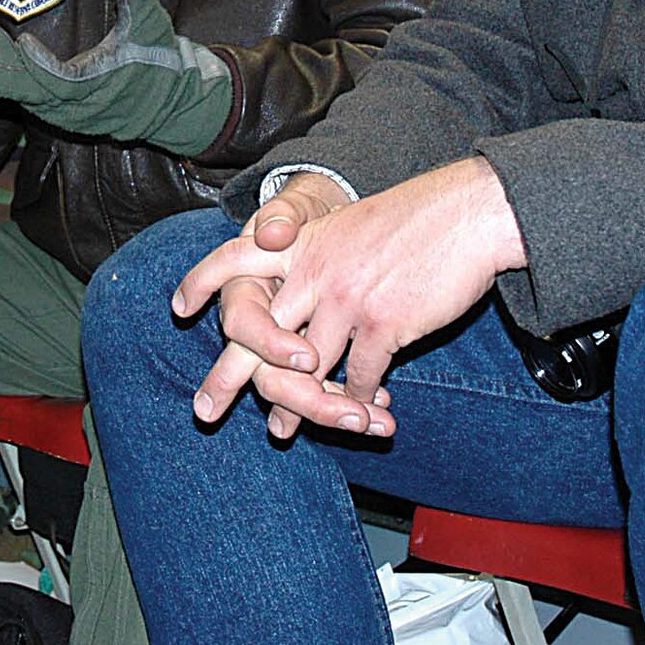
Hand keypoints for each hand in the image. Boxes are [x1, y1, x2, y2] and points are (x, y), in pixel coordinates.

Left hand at [0, 0, 229, 154]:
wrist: (176, 102)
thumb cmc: (161, 59)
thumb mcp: (151, 21)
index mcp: (101, 84)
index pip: (62, 81)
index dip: (39, 65)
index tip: (21, 41)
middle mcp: (83, 107)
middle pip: (34, 98)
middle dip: (1, 82)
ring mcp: (75, 117)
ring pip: (32, 102)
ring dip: (5, 81)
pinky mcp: (71, 119)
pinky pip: (38, 107)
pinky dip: (19, 91)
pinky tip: (0, 69)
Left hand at [176, 161, 524, 439]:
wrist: (465, 214)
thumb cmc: (409, 221)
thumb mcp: (345, 226)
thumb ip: (311, 258)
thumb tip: (286, 297)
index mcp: (300, 243)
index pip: (234, 257)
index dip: (203, 280)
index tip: (179, 307)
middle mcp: (312, 271)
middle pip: (255, 332)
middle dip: (227, 377)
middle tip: (203, 411)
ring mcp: (345, 299)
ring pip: (305, 369)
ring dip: (298, 405)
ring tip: (280, 430)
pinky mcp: (382, 325)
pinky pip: (358, 379)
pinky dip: (358, 402)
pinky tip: (363, 414)